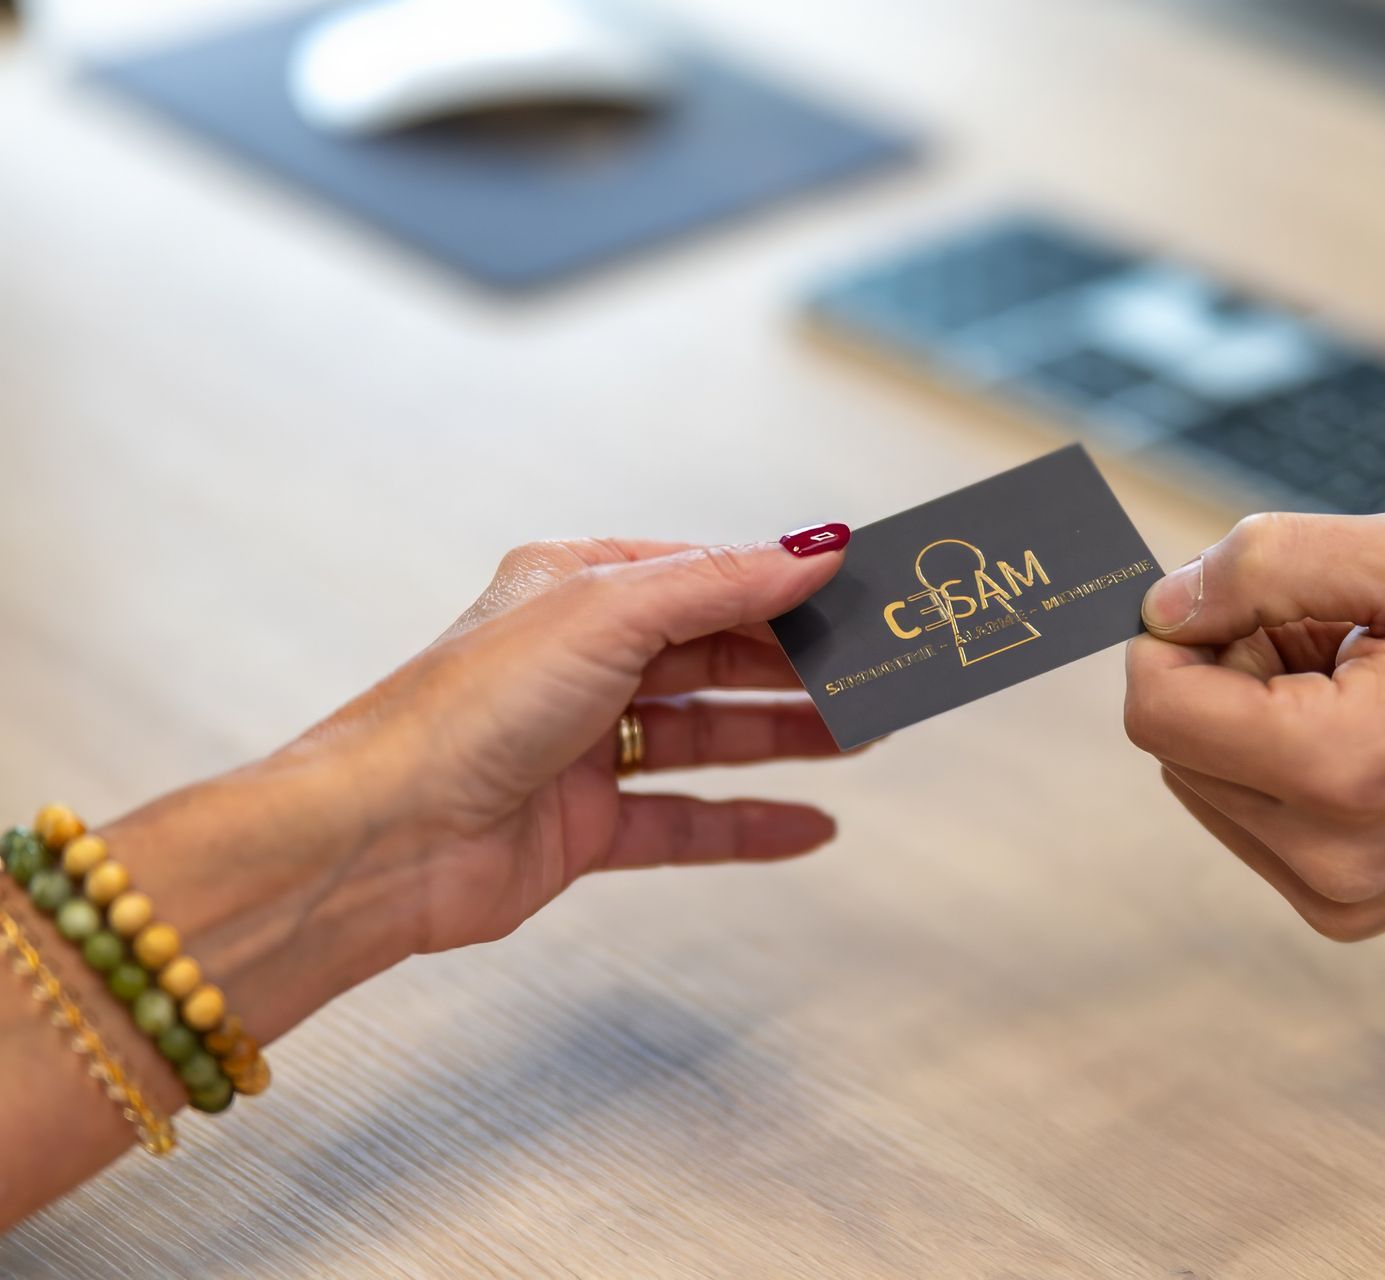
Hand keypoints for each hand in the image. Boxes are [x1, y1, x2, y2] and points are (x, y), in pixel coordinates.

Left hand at [101, 535, 851, 1042]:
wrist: (379, 841)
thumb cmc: (461, 712)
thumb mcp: (607, 616)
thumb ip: (722, 583)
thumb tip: (817, 544)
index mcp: (579, 589)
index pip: (710, 578)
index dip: (790, 586)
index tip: (864, 591)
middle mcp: (583, 663)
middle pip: (720, 656)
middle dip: (801, 664)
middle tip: (882, 670)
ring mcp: (586, 746)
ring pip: (712, 734)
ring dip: (789, 735)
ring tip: (868, 734)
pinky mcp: (585, 825)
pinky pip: (688, 821)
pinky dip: (750, 822)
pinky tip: (810, 824)